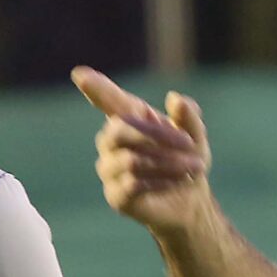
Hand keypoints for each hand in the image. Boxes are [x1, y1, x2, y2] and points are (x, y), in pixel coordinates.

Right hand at [71, 65, 212, 234]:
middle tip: (190, 145)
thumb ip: (189, 116)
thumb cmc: (187, 162)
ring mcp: (110, 170)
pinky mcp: (115, 196)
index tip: (80, 75)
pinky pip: (132, 183)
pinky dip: (160, 181)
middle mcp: (112, 142)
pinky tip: (176, 182)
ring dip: (167, 162)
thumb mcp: (195, 136)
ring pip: (130, 159)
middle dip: (157, 136)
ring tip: (191, 168)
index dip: (95, 88)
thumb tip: (174, 99)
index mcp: (130, 119)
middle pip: (120, 129)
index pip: (109, 100)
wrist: (191, 201)